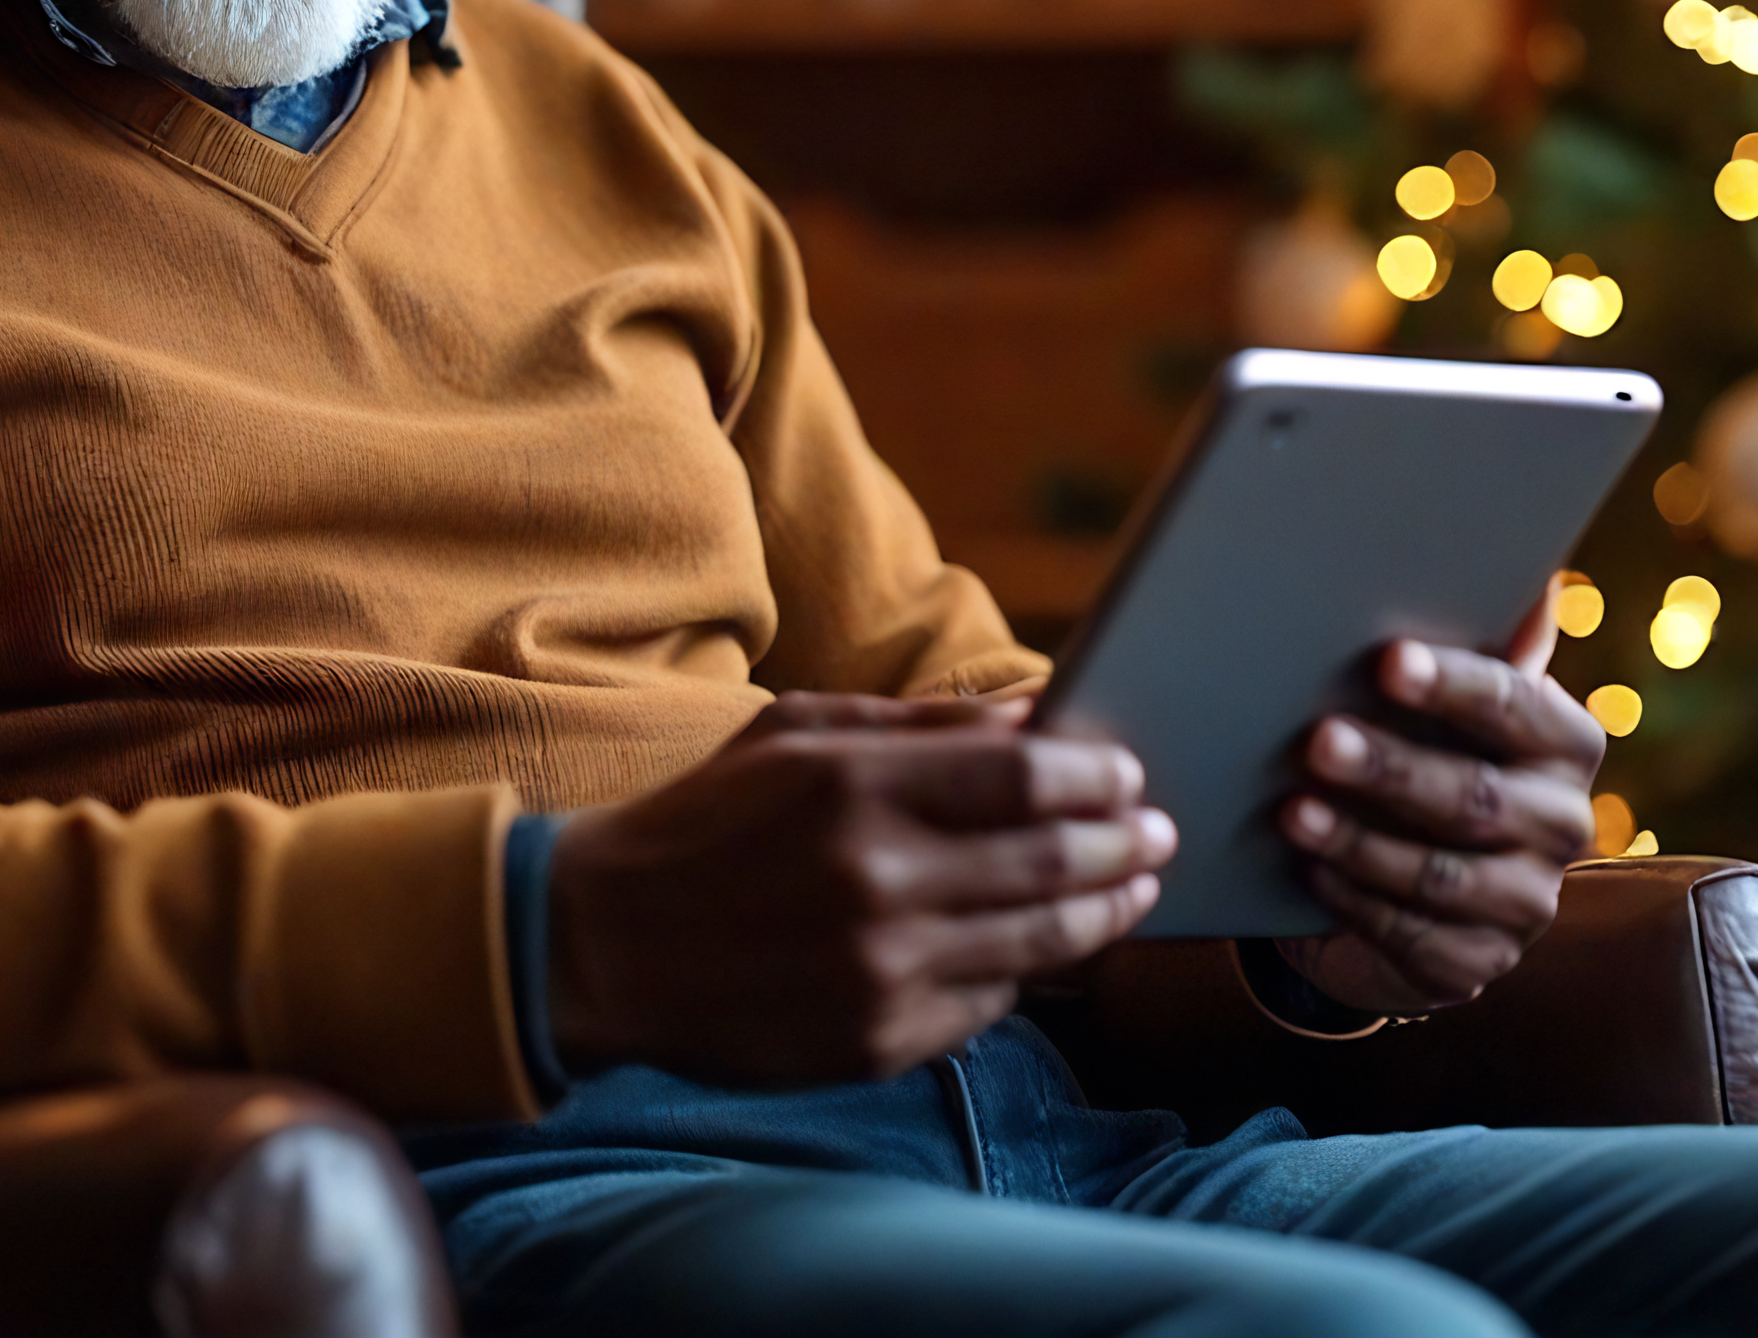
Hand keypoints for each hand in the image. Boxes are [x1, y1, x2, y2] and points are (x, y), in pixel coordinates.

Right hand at [545, 692, 1173, 1086]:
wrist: (602, 945)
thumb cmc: (707, 823)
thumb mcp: (796, 736)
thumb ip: (920, 726)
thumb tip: (1036, 716)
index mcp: (851, 786)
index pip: (1025, 777)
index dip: (1097, 775)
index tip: (1128, 773)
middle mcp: (873, 878)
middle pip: (1052, 859)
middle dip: (1123, 843)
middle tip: (1155, 832)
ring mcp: (877, 969)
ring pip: (1039, 941)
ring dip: (1102, 913)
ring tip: (1130, 891)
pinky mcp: (873, 1041)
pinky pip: (986, 1006)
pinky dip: (1022, 975)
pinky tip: (1037, 951)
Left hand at [1271, 601, 1606, 1017]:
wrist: (1415, 878)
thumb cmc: (1432, 754)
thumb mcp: (1453, 700)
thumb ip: (1492, 640)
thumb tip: (1533, 573)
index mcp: (1566, 743)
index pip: (1518, 707)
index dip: (1454, 684)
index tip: (1388, 661)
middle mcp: (1564, 824)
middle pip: (1474, 797)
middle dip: (1392, 768)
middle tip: (1318, 741)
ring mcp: (1527, 903)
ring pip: (1440, 875)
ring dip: (1361, 841)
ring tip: (1293, 811)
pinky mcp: (1478, 962)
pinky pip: (1412, 934)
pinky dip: (1355, 899)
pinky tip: (1310, 870)